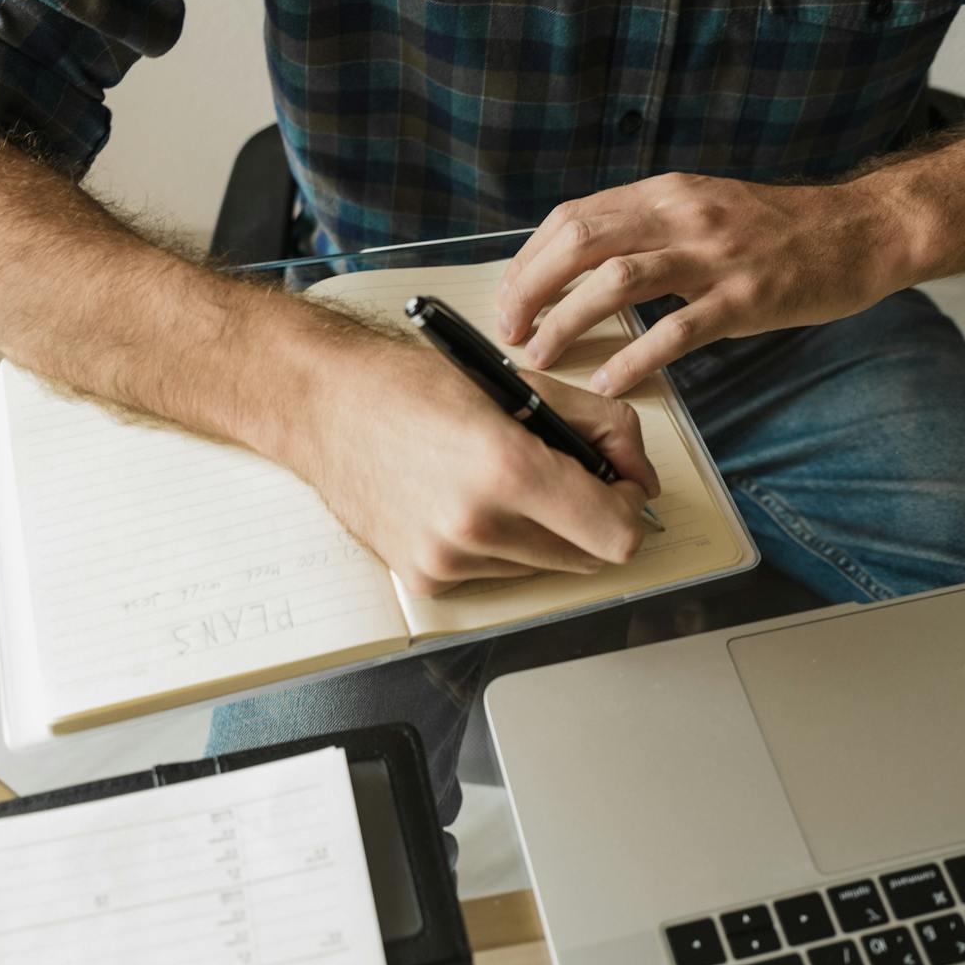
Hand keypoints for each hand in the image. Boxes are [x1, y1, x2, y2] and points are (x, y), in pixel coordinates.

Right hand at [295, 339, 658, 595]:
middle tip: (565, 477)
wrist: (322, 405)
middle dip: (591, 519)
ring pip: (545, 567)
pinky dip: (501, 544)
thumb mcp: (521, 385)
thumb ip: (601, 426)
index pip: (616, 535)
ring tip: (503, 483)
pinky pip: (498, 574)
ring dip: (543, 532)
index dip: (628, 508)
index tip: (617, 485)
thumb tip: (642, 476)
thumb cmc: (413, 385)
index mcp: (508, 468)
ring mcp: (448, 560)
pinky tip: (467, 502)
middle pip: (588, 559)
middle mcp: (478, 525)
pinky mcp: (426, 579)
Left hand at [495, 172, 917, 395]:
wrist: (859, 230)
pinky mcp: (745, 298)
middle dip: (530, 288)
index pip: (573, 217)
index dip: (528, 260)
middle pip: (580, 242)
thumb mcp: (703, 207)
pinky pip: (677, 331)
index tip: (508, 298)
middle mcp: (682, 215)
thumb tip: (583, 263)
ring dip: (567, 322)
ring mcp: (714, 256)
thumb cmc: (778, 229)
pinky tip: (611, 382)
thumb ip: (647, 227)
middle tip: (508, 331)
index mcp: (664, 193)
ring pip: (616, 282)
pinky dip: (635, 358)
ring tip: (541, 356)